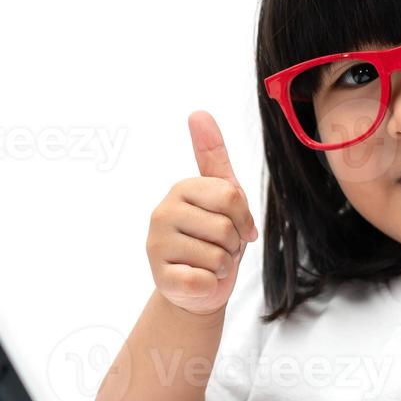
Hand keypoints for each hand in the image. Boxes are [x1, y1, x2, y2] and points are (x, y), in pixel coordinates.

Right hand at [146, 111, 259, 317]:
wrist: (197, 289)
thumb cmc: (213, 239)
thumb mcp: (221, 196)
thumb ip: (213, 155)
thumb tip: (198, 112)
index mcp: (181, 189)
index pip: (231, 195)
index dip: (244, 218)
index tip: (238, 227)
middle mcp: (162, 212)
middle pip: (225, 227)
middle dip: (233, 244)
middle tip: (220, 248)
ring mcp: (156, 246)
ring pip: (217, 257)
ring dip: (223, 266)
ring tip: (208, 264)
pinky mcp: (161, 278)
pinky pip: (204, 281)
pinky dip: (211, 285)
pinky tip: (198, 281)